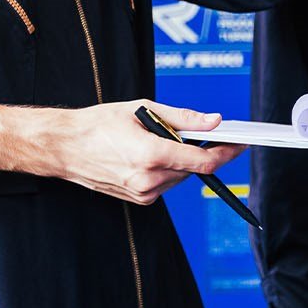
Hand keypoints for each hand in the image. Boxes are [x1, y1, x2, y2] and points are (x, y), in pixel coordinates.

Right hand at [0, 99, 242, 205]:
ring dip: (181, 159)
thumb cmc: (100, 124)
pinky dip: (166, 168)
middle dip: (201, 150)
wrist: (66, 147)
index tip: (241, 142)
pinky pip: (165, 183)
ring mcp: (142, 192)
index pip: (203, 161)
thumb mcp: (144, 109)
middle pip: (193, 167)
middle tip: (202, 132)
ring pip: (180, 176)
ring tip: (161, 139)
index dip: (227, 152)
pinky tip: (150, 153)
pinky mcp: (138, 198)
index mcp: (151, 155)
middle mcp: (148, 179)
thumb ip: (183, 117)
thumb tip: (214, 121)